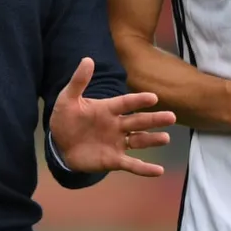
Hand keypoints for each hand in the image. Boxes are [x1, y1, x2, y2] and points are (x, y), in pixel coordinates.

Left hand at [49, 58, 175, 176]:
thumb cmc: (65, 119)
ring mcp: (117, 143)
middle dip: (154, 120)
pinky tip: (159, 171)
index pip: (126, 103)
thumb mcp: (68, 99)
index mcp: (108, 109)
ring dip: (152, 140)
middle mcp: (116, 125)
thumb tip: (88, 59)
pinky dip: (145, 169)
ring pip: (139, 140)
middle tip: (172, 117)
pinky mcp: (113, 160)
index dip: (138, 100)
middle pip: (138, 121)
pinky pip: (132, 164)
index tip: (153, 98)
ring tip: (165, 138)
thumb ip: (78, 81)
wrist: (59, 144)